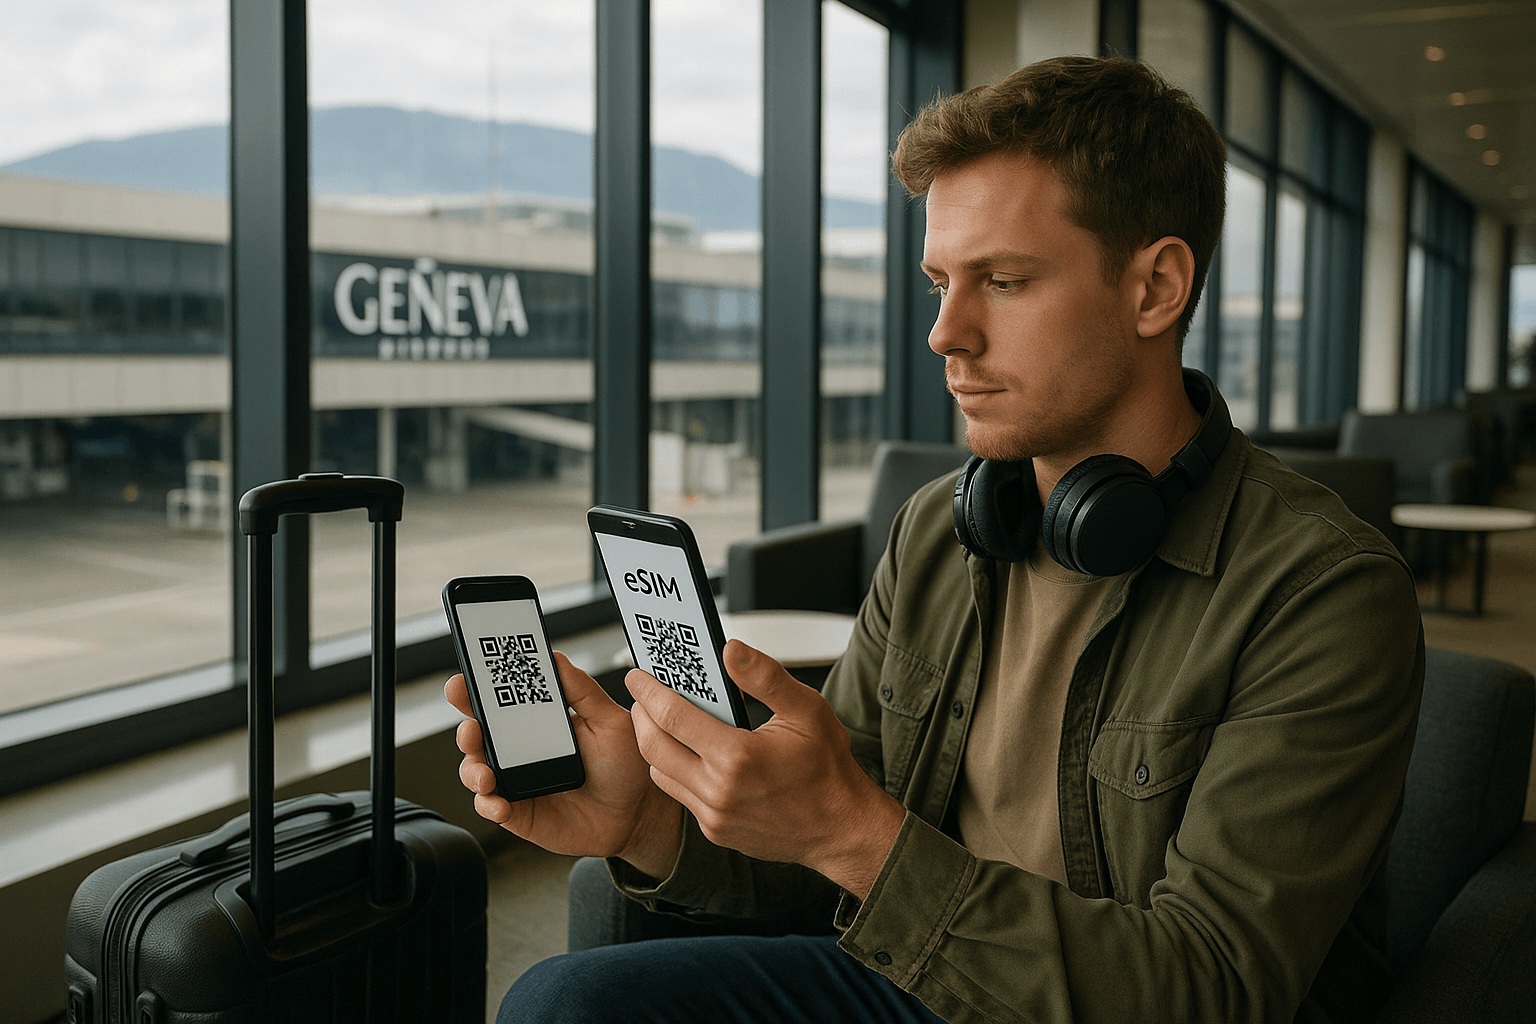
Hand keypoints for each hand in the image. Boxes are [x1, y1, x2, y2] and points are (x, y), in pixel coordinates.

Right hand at [445, 652, 681, 877]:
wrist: (635, 814)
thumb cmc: (623, 767)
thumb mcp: (609, 722)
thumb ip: (583, 691)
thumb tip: (556, 658)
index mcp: (538, 723)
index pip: (498, 703)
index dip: (475, 691)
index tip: (464, 682)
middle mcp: (520, 750)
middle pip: (477, 735)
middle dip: (466, 729)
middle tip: (472, 729)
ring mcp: (516, 782)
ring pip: (475, 771)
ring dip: (472, 769)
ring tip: (487, 775)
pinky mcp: (519, 812)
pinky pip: (490, 808)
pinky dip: (488, 805)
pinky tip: (500, 803)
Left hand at [626, 639, 905, 899]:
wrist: (841, 828)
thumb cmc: (827, 768)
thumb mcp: (806, 710)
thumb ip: (764, 677)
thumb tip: (730, 650)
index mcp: (737, 757)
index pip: (672, 717)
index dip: (648, 691)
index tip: (637, 675)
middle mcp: (719, 791)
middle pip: (653, 747)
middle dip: (640, 716)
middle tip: (642, 695)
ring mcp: (714, 816)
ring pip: (660, 775)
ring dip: (653, 745)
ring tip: (661, 721)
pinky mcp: (716, 832)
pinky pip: (680, 796)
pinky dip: (674, 770)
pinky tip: (686, 752)